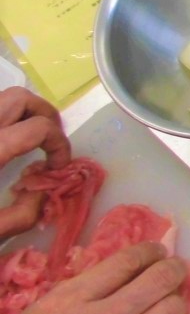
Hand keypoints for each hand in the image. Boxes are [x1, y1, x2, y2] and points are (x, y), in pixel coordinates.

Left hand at [0, 86, 70, 239]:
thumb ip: (22, 215)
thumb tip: (43, 192)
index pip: (39, 128)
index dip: (59, 145)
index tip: (58, 168)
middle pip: (21, 98)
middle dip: (45, 116)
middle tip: (49, 144)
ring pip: (3, 99)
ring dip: (24, 115)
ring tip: (29, 140)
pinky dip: (4, 121)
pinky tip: (5, 146)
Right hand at [0, 242, 187, 313]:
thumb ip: (70, 300)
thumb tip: (107, 282)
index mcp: (67, 303)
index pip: (124, 262)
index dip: (148, 252)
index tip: (156, 252)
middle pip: (157, 280)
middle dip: (173, 269)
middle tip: (175, 270)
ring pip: (170, 312)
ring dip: (172, 306)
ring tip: (167, 307)